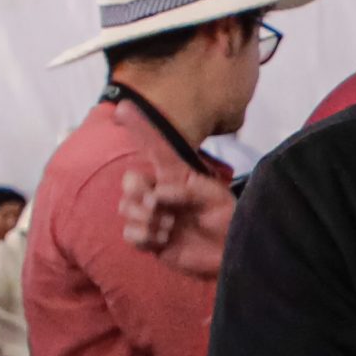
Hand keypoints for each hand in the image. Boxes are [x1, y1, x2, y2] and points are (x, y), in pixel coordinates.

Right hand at [116, 104, 233, 278]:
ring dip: (146, 218)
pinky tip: (163, 239)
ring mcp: (153, 217)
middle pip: (129, 183)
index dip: (139, 127)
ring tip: (171, 226)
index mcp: (175, 176)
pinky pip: (130, 235)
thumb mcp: (213, 195)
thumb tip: (156, 194)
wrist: (231, 249)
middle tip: (156, 206)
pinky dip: (143, 236)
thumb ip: (185, 189)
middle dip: (137, 192)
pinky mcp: (151, 241)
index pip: (154, 148)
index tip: (124, 106)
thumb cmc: (227, 219)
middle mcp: (159, 194)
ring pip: (126, 209)